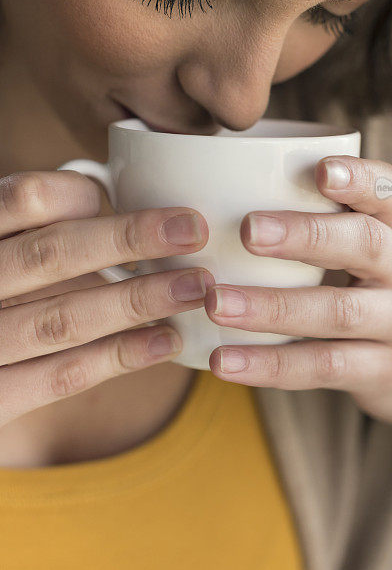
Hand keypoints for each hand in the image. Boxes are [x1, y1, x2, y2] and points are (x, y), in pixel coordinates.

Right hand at [0, 170, 213, 428]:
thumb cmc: (1, 296)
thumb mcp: (6, 253)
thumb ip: (40, 228)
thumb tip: (112, 193)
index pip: (25, 198)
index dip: (82, 194)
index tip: (134, 196)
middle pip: (51, 254)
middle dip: (129, 239)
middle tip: (193, 230)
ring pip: (63, 318)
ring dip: (137, 301)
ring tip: (195, 288)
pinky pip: (61, 376)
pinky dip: (119, 356)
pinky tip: (167, 341)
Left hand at [205, 156, 391, 436]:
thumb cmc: (380, 291)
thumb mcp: (368, 251)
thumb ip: (317, 221)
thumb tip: (214, 192)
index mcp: (391, 231)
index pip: (387, 192)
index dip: (360, 178)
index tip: (321, 170)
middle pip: (365, 245)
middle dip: (307, 235)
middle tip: (247, 230)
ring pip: (339, 312)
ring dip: (273, 307)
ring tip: (217, 302)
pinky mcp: (383, 372)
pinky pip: (324, 366)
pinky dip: (271, 365)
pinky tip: (223, 361)